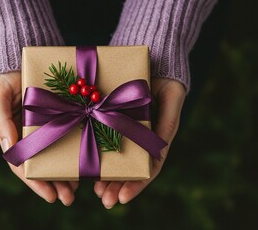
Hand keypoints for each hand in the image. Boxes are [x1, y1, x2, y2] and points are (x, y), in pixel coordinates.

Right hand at [0, 72, 78, 205]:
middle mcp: (31, 135)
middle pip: (43, 165)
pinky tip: (86, 162)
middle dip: (55, 184)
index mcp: (14, 135)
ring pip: (57, 155)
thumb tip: (10, 148)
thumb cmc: (4, 77)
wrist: (21, 55)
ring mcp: (48, 126)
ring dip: (67, 174)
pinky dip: (76, 151)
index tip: (49, 196)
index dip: (35, 182)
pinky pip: (70, 136)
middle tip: (69, 198)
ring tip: (78, 188)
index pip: (22, 165)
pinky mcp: (63, 115)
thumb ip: (0, 120)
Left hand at [93, 78, 185, 208]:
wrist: (153, 56)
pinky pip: (100, 138)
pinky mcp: (107, 118)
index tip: (123, 198)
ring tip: (96, 192)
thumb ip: (166, 125)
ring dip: (105, 178)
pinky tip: (86, 168)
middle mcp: (137, 137)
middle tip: (106, 201)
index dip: (136, 184)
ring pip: (114, 158)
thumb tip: (155, 154)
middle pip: (128, 169)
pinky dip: (94, 153)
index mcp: (154, 138)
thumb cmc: (166, 79)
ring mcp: (122, 128)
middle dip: (117, 187)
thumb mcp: (171, 100)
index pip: (147, 168)